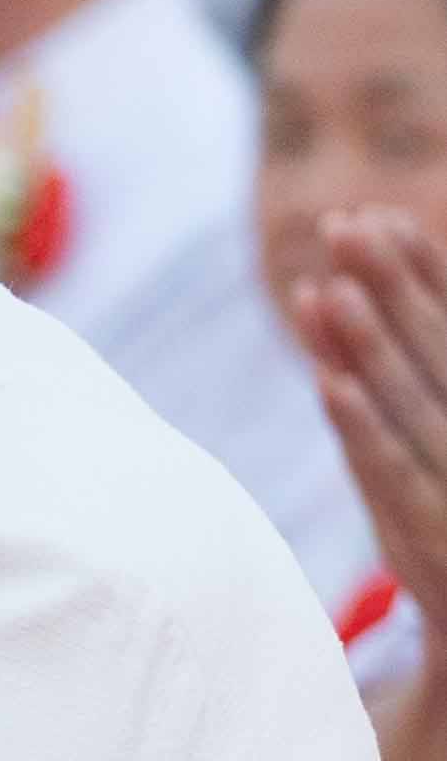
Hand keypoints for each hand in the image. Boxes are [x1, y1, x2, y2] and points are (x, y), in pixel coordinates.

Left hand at [298, 208, 446, 613]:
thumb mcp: (430, 477)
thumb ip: (408, 403)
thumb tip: (344, 355)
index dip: (425, 275)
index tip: (377, 217)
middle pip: (440, 355)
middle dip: (393, 286)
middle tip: (344, 220)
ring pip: (416, 405)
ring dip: (372, 342)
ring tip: (324, 282)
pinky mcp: (438, 543)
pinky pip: (395, 476)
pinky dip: (361, 428)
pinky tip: (328, 381)